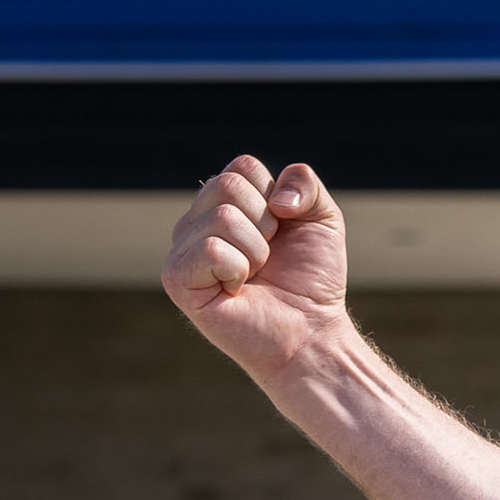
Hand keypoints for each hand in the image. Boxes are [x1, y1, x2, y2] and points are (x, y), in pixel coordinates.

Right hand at [163, 156, 352, 380]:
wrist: (311, 332)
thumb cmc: (312, 280)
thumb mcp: (323, 220)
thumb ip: (305, 183)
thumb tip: (277, 197)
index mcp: (224, 203)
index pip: (242, 167)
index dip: (275, 198)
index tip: (283, 231)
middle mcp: (197, 222)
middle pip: (227, 184)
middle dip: (266, 223)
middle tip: (269, 257)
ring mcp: (182, 249)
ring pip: (222, 216)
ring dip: (256, 250)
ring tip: (255, 275)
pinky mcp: (177, 278)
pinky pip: (210, 249)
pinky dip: (238, 269)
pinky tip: (238, 289)